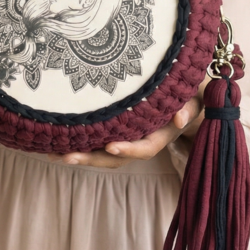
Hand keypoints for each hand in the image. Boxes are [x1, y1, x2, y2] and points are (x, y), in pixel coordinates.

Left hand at [47, 76, 210, 169]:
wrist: (188, 93)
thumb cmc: (190, 91)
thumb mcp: (196, 96)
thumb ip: (189, 106)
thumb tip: (180, 118)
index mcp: (161, 133)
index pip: (145, 148)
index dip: (129, 149)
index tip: (111, 147)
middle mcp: (143, 139)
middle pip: (117, 157)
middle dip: (92, 158)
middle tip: (67, 156)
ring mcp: (129, 136)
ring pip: (103, 154)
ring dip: (79, 155)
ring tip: (53, 153)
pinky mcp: (118, 130)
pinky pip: (98, 142)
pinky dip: (80, 143)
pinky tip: (56, 140)